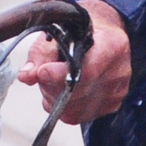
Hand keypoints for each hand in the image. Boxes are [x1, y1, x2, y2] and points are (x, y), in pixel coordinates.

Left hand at [19, 0, 131, 124]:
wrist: (103, 31)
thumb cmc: (81, 29)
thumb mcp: (58, 30)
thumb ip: (40, 54)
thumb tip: (26, 76)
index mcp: (112, 45)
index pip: (87, 71)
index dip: (59, 76)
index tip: (41, 72)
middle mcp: (119, 70)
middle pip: (78, 93)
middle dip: (51, 87)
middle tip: (42, 73)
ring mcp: (117, 91)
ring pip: (75, 110)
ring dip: (55, 99)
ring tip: (52, 81)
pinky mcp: (112, 105)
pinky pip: (79, 117)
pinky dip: (64, 108)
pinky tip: (61, 91)